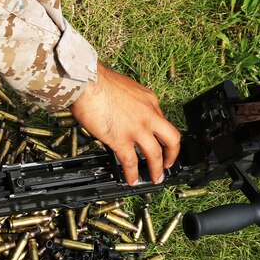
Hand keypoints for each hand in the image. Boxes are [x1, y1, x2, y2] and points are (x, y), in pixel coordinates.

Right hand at [70, 62, 180, 184]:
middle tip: (168, 164)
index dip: (161, 134)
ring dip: (156, 169)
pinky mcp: (121, 139)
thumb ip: (132, 102)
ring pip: (155, 154)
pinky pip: (130, 161)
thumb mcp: (126, 87)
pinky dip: (132, 173)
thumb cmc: (99, 80)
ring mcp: (136, 128)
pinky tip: (131, 179)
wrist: (87, 82)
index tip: (160, 140)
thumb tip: (127, 111)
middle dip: (172, 154)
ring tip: (155, 178)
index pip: (162, 121)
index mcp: (149, 100)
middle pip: (171, 139)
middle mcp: (148, 115)